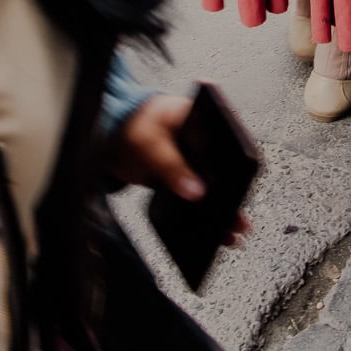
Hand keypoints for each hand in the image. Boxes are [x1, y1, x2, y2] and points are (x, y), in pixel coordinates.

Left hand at [107, 96, 249, 244]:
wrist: (111, 133)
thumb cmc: (132, 125)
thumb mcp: (151, 145)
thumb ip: (172, 166)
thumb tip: (195, 190)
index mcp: (201, 119)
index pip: (225, 144)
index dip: (233, 168)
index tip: (236, 191)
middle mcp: (202, 139)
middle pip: (223, 169)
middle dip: (233, 195)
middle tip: (239, 218)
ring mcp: (193, 158)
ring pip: (212, 184)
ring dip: (221, 207)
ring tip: (232, 231)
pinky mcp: (183, 173)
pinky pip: (196, 192)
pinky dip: (203, 208)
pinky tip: (211, 226)